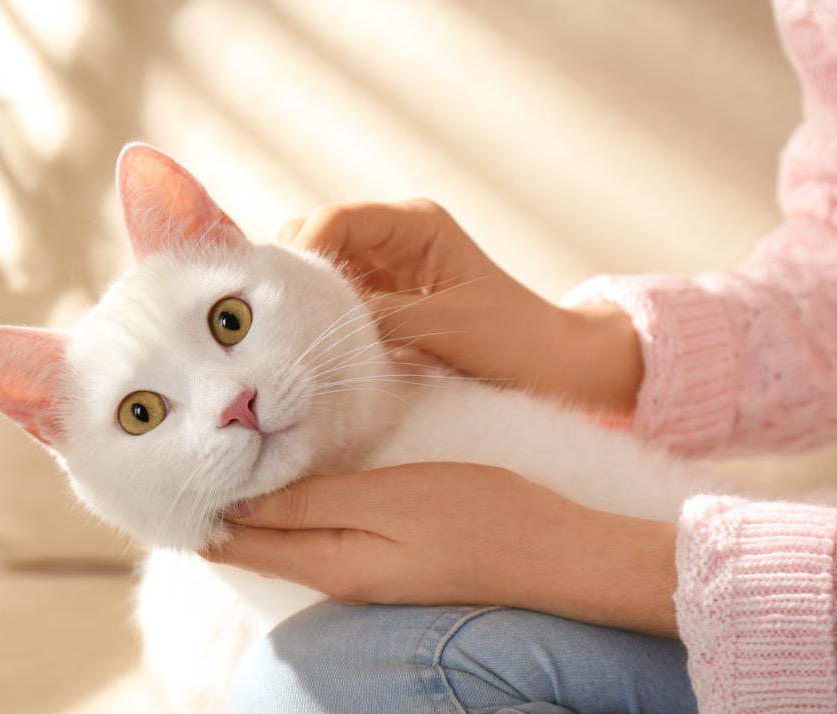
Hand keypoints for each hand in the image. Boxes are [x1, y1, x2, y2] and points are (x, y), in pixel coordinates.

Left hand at [205, 462, 678, 636]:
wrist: (557, 556)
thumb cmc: (478, 520)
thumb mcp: (387, 499)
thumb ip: (311, 501)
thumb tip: (234, 505)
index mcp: (327, 563)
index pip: (237, 543)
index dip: (197, 511)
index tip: (164, 468)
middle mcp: (336, 576)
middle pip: (256, 544)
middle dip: (217, 505)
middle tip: (184, 450)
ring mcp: (364, 570)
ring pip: (287, 536)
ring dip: (255, 503)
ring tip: (226, 454)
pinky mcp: (390, 557)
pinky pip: (321, 532)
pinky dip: (295, 506)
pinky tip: (294, 477)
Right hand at [281, 200, 643, 414]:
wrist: (551, 368)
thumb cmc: (512, 339)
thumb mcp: (443, 323)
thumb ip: (376, 314)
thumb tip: (313, 315)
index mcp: (415, 222)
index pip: (338, 221)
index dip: (305, 250)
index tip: (284, 294)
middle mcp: (395, 238)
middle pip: (317, 238)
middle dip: (296, 272)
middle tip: (284, 319)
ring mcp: (386, 271)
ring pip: (317, 271)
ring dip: (305, 299)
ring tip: (297, 335)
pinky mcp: (382, 304)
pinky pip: (333, 303)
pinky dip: (319, 320)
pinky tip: (314, 345)